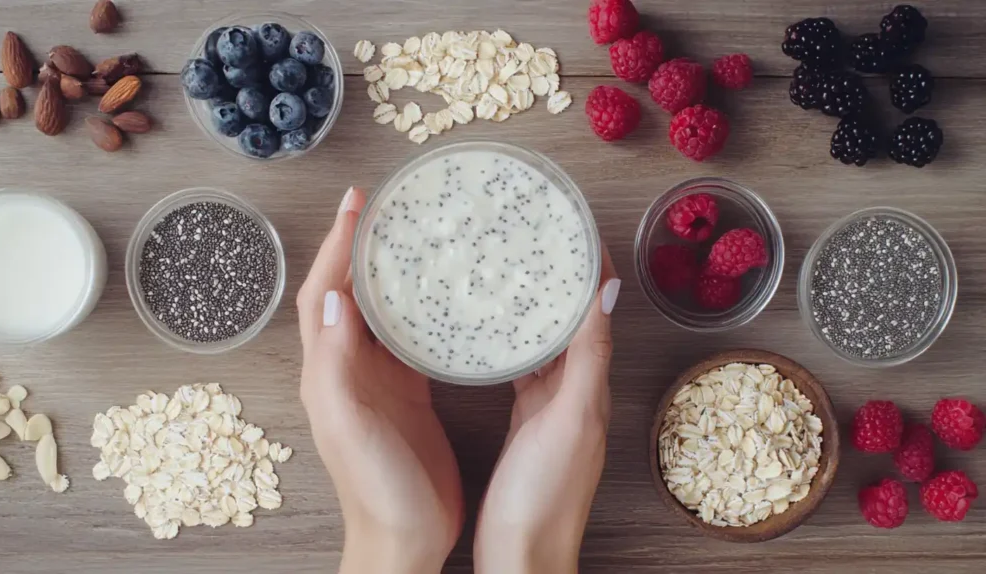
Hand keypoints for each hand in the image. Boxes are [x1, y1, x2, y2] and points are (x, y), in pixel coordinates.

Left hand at [297, 187, 463, 573]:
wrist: (404, 539)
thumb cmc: (378, 491)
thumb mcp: (350, 425)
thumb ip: (336, 364)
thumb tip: (333, 296)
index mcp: (328, 372)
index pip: (324, 291)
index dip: (337, 244)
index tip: (356, 204)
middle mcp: (347, 369)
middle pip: (345, 290)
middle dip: (358, 244)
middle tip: (381, 206)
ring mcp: (377, 380)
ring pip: (375, 309)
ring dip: (384, 270)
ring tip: (408, 234)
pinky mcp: (406, 393)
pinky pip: (405, 336)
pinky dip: (413, 306)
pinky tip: (436, 293)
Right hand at [474, 246, 619, 573]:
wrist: (522, 555)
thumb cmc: (544, 496)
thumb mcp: (568, 419)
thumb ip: (588, 359)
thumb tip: (609, 293)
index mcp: (590, 386)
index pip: (598, 312)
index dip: (593, 269)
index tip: (578, 228)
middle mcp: (575, 392)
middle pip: (574, 321)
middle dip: (562, 279)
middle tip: (540, 239)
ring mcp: (549, 408)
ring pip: (548, 343)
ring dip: (539, 307)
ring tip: (517, 271)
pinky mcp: (526, 423)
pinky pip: (524, 370)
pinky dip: (515, 344)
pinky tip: (496, 334)